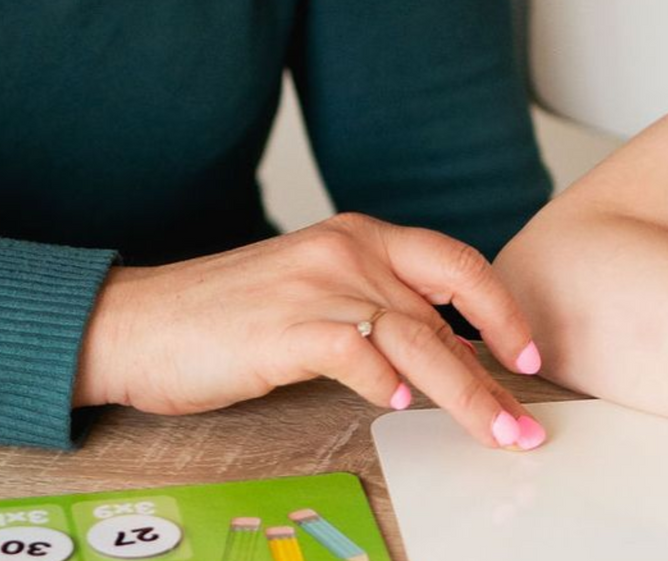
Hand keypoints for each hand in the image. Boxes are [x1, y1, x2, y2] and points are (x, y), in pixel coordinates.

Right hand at [73, 213, 548, 449]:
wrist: (137, 323)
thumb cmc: (224, 318)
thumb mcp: (317, 295)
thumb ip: (377, 311)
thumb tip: (443, 357)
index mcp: (361, 236)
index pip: (457, 263)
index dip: (502, 309)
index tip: (529, 354)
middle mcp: (349, 250)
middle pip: (448, 307)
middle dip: (497, 367)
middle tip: (526, 416)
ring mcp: (318, 285)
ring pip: (418, 337)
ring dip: (464, 391)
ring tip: (495, 430)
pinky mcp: (286, 326)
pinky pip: (357, 351)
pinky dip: (384, 382)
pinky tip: (399, 407)